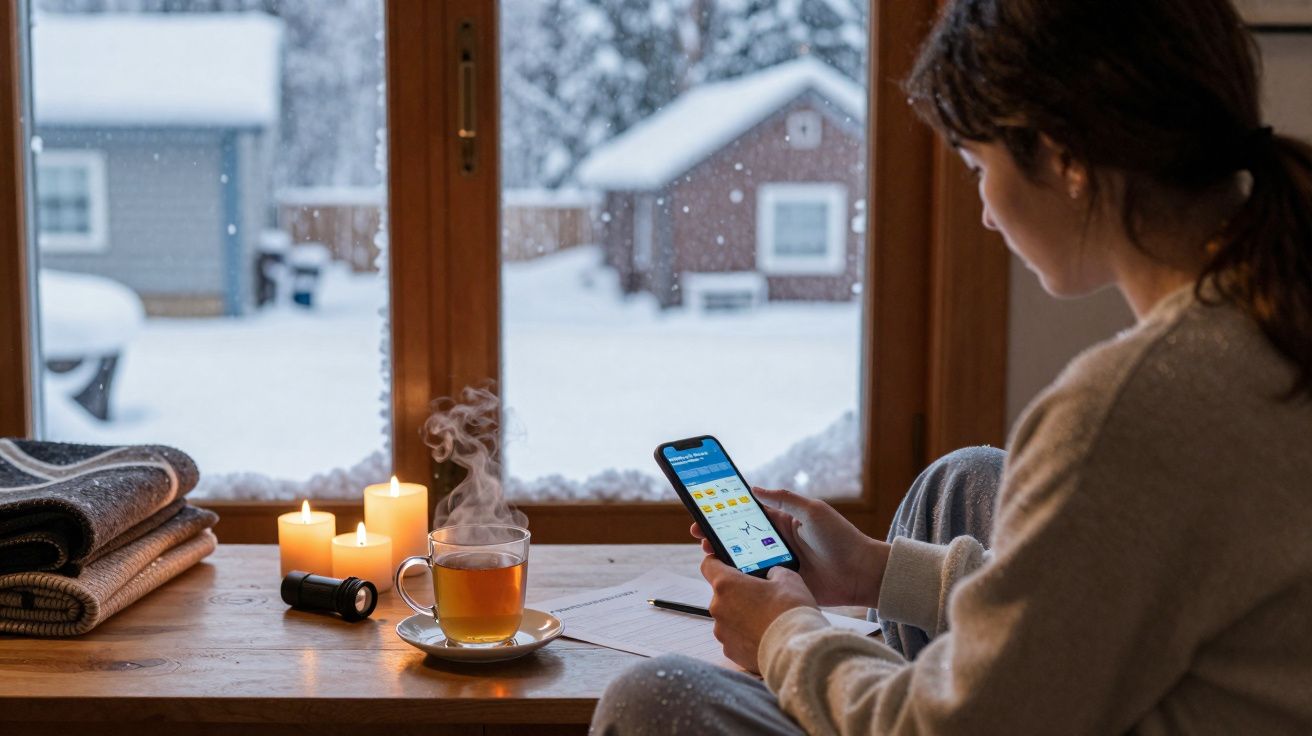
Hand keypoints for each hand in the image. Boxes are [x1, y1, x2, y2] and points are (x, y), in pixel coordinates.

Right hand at [689, 487, 889, 606]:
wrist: (860, 573)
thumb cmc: (840, 538)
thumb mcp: (812, 510)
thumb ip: (784, 499)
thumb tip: (754, 488)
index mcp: (780, 522)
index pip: (745, 514)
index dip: (724, 512)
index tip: (704, 509)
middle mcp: (774, 543)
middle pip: (737, 537)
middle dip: (716, 534)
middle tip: (699, 532)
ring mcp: (775, 565)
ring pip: (742, 560)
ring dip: (724, 556)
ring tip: (708, 551)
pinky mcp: (780, 585)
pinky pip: (755, 582)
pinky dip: (740, 579)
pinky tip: (726, 576)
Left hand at [701, 555, 817, 672]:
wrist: (796, 651)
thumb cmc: (790, 611)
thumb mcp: (788, 578)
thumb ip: (773, 572)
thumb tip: (771, 576)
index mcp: (727, 584)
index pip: (709, 565)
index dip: (718, 563)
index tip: (727, 565)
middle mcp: (718, 607)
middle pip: (722, 594)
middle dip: (739, 594)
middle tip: (761, 597)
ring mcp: (722, 632)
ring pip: (728, 618)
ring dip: (742, 616)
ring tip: (766, 620)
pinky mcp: (730, 651)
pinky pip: (734, 638)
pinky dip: (746, 636)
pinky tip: (764, 636)